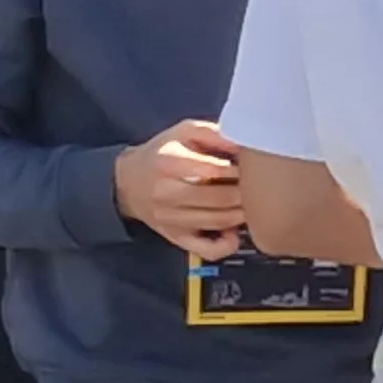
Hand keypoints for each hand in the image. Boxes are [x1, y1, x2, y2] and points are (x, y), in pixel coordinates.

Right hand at [117, 117, 247, 259]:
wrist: (127, 182)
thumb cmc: (162, 154)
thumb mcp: (183, 132)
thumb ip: (214, 133)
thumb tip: (245, 147)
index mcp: (168, 162)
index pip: (214, 170)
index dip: (239, 169)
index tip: (248, 166)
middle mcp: (166, 193)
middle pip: (221, 198)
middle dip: (246, 191)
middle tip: (255, 185)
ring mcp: (170, 219)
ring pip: (220, 222)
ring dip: (243, 213)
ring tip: (248, 202)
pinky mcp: (176, 237)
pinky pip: (209, 250)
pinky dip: (228, 244)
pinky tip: (232, 231)